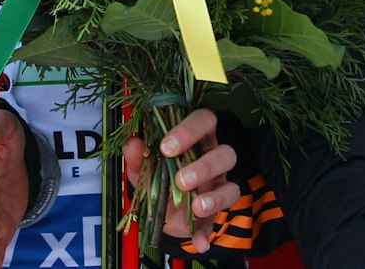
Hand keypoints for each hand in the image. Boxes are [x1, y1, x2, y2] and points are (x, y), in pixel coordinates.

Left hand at [122, 108, 240, 254]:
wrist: (160, 211)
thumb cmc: (156, 178)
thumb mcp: (142, 167)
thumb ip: (138, 155)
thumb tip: (133, 143)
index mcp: (197, 140)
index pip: (205, 121)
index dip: (190, 130)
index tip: (167, 147)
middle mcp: (213, 160)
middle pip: (226, 153)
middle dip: (204, 166)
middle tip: (180, 180)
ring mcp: (218, 188)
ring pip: (231, 186)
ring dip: (214, 197)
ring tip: (196, 206)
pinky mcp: (213, 214)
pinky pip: (217, 222)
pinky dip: (207, 233)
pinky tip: (198, 242)